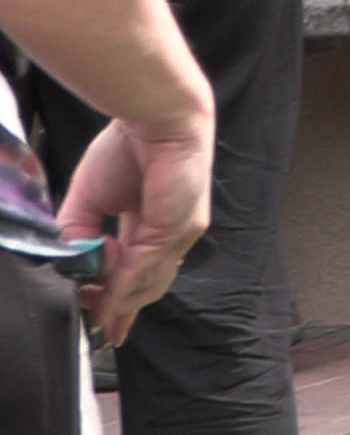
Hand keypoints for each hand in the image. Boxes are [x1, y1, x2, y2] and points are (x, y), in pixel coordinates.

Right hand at [55, 116, 211, 343]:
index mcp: (153, 222)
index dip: (122, 298)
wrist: (155, 120)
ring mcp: (177, 235)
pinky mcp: (174, 231)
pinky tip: (102, 300)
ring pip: (147, 283)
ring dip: (116, 300)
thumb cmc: (126, 149)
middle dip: (122, 309)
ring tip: (93, 308)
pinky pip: (142, 269)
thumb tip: (75, 269)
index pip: (141, 270)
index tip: (104, 321)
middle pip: (150, 284)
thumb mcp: (89, 200)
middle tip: (99, 326)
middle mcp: (171, 233)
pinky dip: (119, 288)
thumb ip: (79, 236)